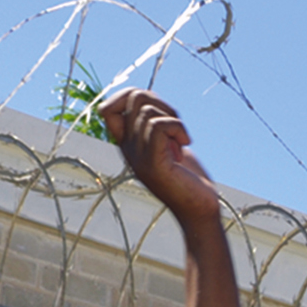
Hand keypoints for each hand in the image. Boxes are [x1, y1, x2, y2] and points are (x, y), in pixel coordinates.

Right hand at [105, 89, 222, 225]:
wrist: (199, 210)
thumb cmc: (188, 177)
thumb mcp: (168, 143)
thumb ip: (155, 123)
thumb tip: (147, 97)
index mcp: (127, 144)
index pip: (107, 108)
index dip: (129, 96)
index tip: (155, 110)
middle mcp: (128, 150)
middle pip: (133, 98)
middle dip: (160, 102)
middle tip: (176, 125)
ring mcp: (138, 157)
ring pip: (147, 111)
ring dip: (173, 118)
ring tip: (182, 141)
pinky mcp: (153, 164)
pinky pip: (159, 126)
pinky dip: (178, 128)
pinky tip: (185, 144)